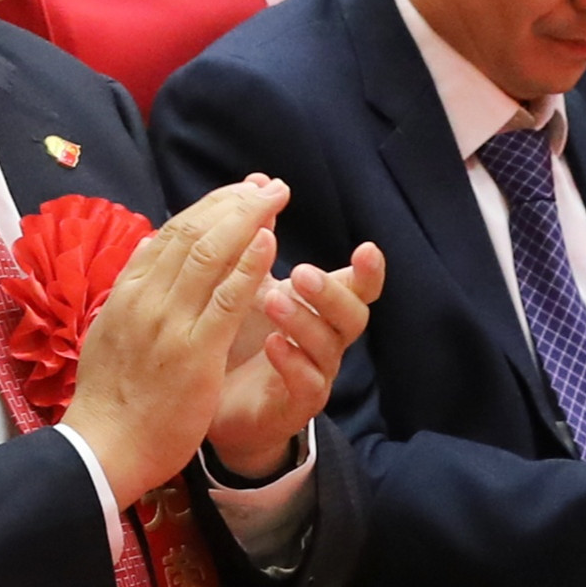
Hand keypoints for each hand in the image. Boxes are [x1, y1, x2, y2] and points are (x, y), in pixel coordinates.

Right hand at [59, 178, 288, 500]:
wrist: (104, 446)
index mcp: (127, 291)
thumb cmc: (111, 394)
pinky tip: (270, 242)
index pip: (171, 232)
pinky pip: (226, 299)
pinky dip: (248, 266)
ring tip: (274, 199)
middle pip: (192, 232)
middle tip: (266, 185)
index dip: (210, 206)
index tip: (239, 191)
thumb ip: (134, 286)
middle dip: (234, 203)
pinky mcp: (194, 352)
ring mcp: (169, 323)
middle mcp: (145, 298)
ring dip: (247, 220)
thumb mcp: (111, 328)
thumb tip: (152, 243)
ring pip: (209, 254)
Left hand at [211, 242, 380, 481]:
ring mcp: (315, 372)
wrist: (216, 404)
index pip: (358, 286)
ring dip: (303, 321)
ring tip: (271, 300)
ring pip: (329, 348)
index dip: (369, 270)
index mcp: (320, 306)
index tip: (367, 248)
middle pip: (352, 315)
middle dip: (330, 293)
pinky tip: (272, 344)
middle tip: (301, 272)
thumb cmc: (240, 337)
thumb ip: (258, 239)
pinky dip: (292, 362)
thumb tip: (260, 182)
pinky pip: (307, 385)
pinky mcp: (294, 404)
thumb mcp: (247, 282)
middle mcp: (326, 338)